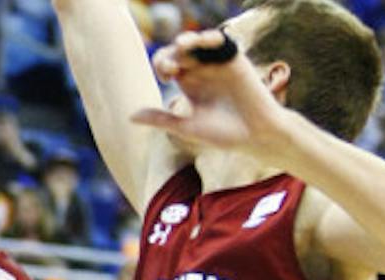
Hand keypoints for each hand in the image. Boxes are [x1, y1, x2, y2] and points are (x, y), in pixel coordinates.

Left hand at [131, 29, 290, 160]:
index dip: (163, 64)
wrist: (255, 134)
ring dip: (189, 41)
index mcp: (188, 83)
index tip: (167, 76)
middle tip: (170, 68)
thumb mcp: (186, 126)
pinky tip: (203, 41)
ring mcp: (217, 63)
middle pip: (179, 51)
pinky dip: (211, 39)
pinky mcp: (234, 59)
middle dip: (171, 55)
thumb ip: (160, 119)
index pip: (168, 64)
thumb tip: (129, 117)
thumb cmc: (223, 134)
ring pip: (198, 43)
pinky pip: (221, 42)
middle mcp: (201, 70)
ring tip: (182, 46)